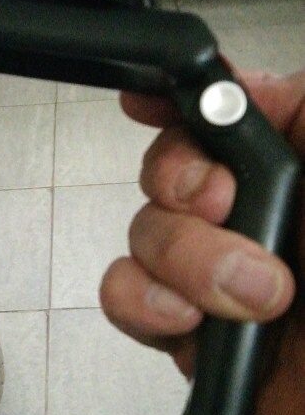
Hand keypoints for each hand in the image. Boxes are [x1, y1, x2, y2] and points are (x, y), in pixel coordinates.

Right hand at [100, 69, 304, 414]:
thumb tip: (245, 84)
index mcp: (298, 168)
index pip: (219, 113)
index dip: (178, 100)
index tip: (154, 100)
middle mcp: (254, 215)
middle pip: (166, 168)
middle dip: (185, 183)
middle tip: (228, 205)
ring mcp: (215, 273)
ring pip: (143, 230)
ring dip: (188, 259)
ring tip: (260, 297)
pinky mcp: (189, 330)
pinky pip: (126, 296)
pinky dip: (147, 303)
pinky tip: (192, 320)